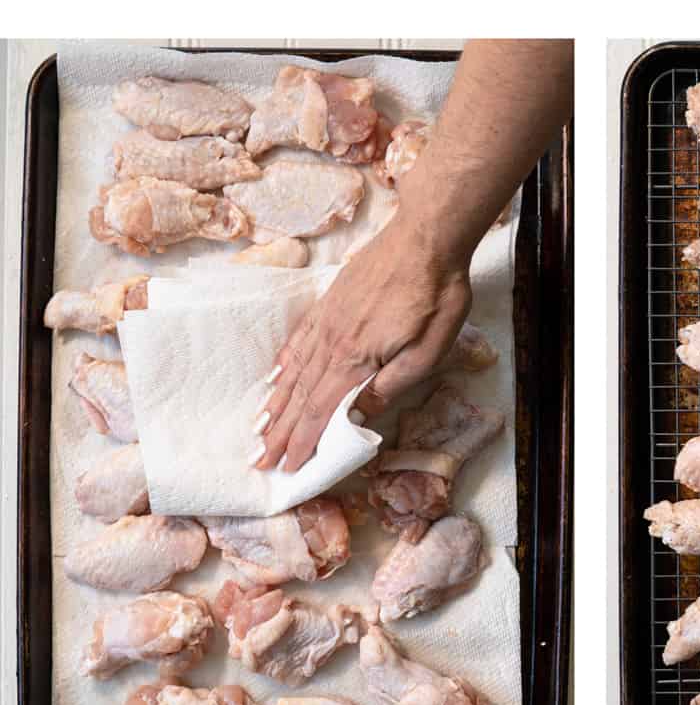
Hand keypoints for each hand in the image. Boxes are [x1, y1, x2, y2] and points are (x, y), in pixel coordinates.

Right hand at [254, 224, 471, 472]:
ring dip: (276, 403)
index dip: (303, 442)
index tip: (286, 467)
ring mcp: (328, 320)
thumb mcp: (428, 351)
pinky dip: (283, 362)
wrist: (426, 237)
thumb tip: (357, 416)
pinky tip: (274, 376)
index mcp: (356, 360)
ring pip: (294, 370)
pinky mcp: (331, 302)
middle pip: (300, 396)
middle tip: (259, 459)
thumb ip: (390, 385)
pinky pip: (299, 339)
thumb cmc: (436, 296)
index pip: (322, 411)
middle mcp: (333, 342)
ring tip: (259, 427)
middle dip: (280, 432)